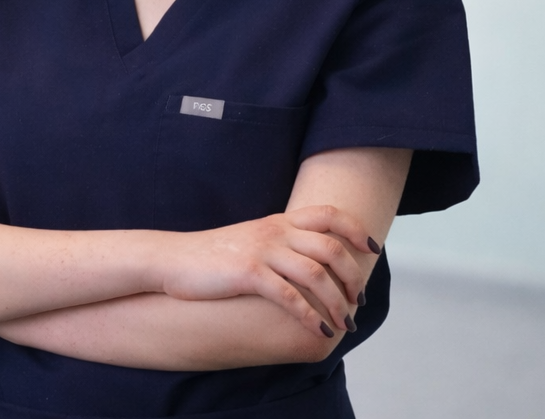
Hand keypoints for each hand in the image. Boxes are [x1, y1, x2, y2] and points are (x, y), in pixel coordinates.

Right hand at [157, 206, 379, 339]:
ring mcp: (262, 251)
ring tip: (344, 323)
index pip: (329, 214)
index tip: (372, 248)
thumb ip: (280, 242)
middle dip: (353, 276)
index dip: (356, 229)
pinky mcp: (248, 274)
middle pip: (331, 247)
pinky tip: (319, 330)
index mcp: (279, 221)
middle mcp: (275, 231)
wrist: (173, 259)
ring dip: (337, 302)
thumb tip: (310, 260)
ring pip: (316, 274)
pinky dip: (310, 316)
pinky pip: (290, 297)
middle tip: (358, 299)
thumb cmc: (213, 255)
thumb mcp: (252, 239)